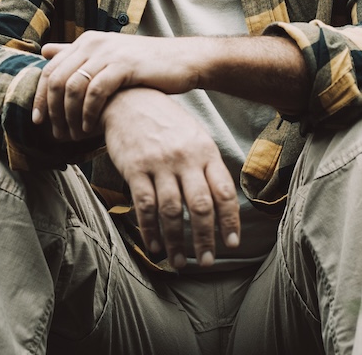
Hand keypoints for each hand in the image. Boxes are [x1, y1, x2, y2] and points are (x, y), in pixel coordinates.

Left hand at [32, 32, 201, 140]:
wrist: (182, 60)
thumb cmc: (144, 65)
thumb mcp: (108, 56)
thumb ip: (77, 54)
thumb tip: (45, 51)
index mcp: (86, 41)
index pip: (50, 70)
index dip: (39, 97)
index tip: (38, 121)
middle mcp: (93, 43)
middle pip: (57, 79)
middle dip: (52, 111)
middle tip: (56, 135)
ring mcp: (108, 53)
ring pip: (73, 86)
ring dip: (69, 116)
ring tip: (74, 136)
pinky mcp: (124, 65)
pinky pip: (96, 92)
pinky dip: (89, 113)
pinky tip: (91, 129)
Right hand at [101, 88, 239, 269]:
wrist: (129, 99)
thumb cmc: (165, 121)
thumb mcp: (194, 134)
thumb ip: (207, 165)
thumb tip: (222, 202)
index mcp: (205, 150)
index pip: (224, 191)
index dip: (230, 221)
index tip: (232, 244)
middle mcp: (185, 157)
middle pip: (201, 206)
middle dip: (205, 239)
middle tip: (206, 262)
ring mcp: (159, 163)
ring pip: (172, 211)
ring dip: (176, 242)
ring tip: (179, 262)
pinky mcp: (135, 168)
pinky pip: (145, 205)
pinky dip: (150, 230)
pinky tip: (154, 246)